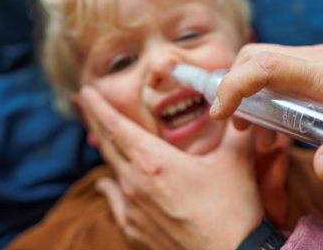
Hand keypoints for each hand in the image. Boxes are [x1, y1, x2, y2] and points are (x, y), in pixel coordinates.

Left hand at [81, 86, 262, 249]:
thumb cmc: (232, 211)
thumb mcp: (235, 160)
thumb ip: (234, 128)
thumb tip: (236, 106)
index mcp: (154, 161)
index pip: (115, 126)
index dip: (98, 106)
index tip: (87, 91)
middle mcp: (134, 182)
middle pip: (107, 145)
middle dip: (95, 120)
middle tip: (87, 103)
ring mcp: (131, 208)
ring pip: (110, 171)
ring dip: (106, 151)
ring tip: (102, 138)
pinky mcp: (134, 230)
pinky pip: (113, 202)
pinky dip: (109, 187)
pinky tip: (106, 183)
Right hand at [210, 42, 322, 181]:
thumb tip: (319, 169)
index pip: (266, 65)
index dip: (234, 85)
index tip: (219, 113)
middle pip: (258, 56)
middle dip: (234, 86)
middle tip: (237, 126)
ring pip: (269, 63)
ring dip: (253, 95)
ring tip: (263, 136)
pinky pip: (286, 71)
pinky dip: (271, 95)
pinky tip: (286, 126)